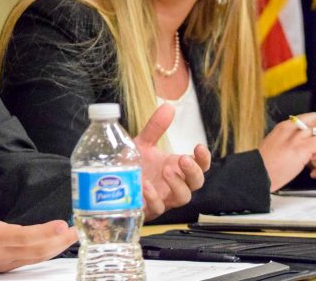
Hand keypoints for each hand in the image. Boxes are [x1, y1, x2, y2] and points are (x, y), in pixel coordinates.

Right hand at [0, 172, 76, 272]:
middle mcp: (0, 253)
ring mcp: (1, 262)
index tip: (61, 225)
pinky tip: (51, 247)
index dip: (44, 232)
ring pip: (33, 258)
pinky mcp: (1, 265)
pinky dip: (42, 254)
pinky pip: (27, 262)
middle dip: (58, 242)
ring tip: (70, 237)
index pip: (24, 236)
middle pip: (36, 251)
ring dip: (53, 249)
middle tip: (77, 231)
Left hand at [134, 103, 208, 219]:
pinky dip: (154, 198)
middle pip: (196, 183)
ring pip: (183, 197)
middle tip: (182, 159)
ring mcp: (164, 198)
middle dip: (194, 171)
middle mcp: (174, 184)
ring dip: (177, 184)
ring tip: (166, 171)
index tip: (199, 147)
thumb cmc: (134, 165)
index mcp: (177, 167)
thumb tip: (168, 106)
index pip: (200, 165)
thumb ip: (155, 128)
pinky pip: (158, 208)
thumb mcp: (143, 144)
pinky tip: (146, 186)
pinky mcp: (149, 209)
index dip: (204, 158)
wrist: (112, 183)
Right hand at [259, 112, 315, 190]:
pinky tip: (313, 159)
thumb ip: (285, 138)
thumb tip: (295, 140)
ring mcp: (296, 138)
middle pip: (315, 118)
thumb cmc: (263, 164)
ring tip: (314, 154)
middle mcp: (289, 129)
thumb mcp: (272, 143)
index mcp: (282, 127)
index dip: (311, 128)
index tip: (309, 139)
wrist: (257, 173)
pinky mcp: (301, 149)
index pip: (305, 117)